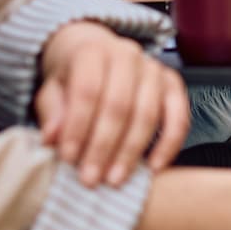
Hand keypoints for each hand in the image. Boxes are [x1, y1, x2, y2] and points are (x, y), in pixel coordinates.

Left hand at [35, 23, 188, 183]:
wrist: (95, 52)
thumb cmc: (72, 78)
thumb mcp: (51, 92)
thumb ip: (53, 114)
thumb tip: (52, 138)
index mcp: (92, 50)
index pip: (87, 91)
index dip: (78, 127)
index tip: (68, 158)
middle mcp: (127, 54)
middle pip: (119, 104)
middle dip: (104, 146)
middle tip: (91, 178)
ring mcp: (153, 68)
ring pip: (148, 113)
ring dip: (132, 151)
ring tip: (115, 179)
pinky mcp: (172, 84)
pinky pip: (179, 115)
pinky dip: (170, 144)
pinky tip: (156, 167)